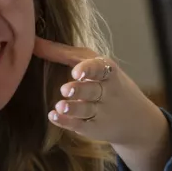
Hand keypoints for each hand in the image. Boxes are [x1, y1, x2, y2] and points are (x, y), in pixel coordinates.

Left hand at [34, 38, 170, 170]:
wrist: (137, 119)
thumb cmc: (109, 84)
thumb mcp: (96, 65)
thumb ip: (65, 53)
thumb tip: (34, 41)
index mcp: (108, 73)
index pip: (100, 68)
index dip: (88, 69)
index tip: (76, 72)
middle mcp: (107, 92)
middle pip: (93, 90)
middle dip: (80, 90)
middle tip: (65, 89)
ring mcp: (102, 112)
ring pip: (86, 109)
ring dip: (72, 108)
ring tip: (60, 106)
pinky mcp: (95, 129)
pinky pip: (80, 126)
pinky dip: (67, 122)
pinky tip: (54, 116)